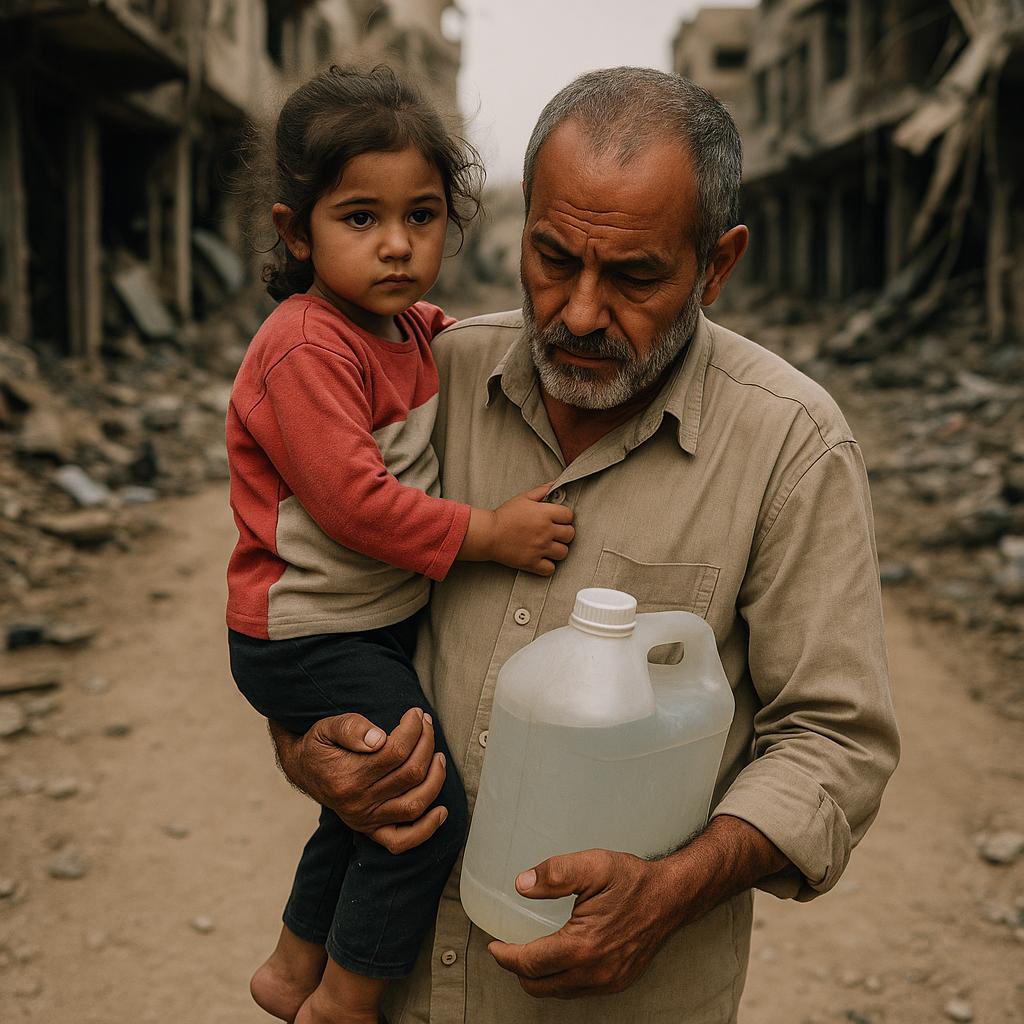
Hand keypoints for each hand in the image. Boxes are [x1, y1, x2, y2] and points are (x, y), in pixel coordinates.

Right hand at [270, 707, 447, 852]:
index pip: (395, 752)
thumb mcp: (327, 728)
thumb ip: (350, 728)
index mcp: (347, 777)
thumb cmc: (320, 745)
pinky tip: (441, 811)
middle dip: (426, 744)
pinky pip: (402, 841)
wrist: (305, 770)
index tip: (416, 714)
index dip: (413, 729)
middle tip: (427, 724)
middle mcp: (357, 803)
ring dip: (435, 778)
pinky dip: (426, 830)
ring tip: (438, 756)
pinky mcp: (372, 830)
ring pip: (414, 804)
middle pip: (410, 774)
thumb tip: (378, 738)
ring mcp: (366, 820)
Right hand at [480, 484, 575, 575]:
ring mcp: (540, 548)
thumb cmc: (504, 515)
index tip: (557, 520)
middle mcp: (545, 531)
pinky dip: (548, 566)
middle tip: (554, 534)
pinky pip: (551, 569)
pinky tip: (542, 559)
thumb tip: (555, 484)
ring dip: (558, 550)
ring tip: (549, 547)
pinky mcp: (532, 563)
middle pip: (570, 534)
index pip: (569, 516)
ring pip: (563, 552)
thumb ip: (541, 491)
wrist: (488, 534)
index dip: (565, 517)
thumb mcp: (523, 498)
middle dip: (564, 533)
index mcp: (545, 514)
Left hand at [487, 818, 788, 998]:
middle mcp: (594, 973)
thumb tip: (520, 884)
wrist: (672, 896)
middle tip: (507, 948)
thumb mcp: (593, 865)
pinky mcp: (617, 981)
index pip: (531, 963)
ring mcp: (607, 981)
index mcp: (583, 947)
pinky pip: (577, 990)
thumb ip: (555, 873)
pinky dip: (560, 979)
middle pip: (539, 985)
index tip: (493, 944)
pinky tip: (558, 957)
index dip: (505, 956)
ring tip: (529, 952)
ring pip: (558, 991)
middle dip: (518, 970)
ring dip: (539, 977)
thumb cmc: (632, 879)